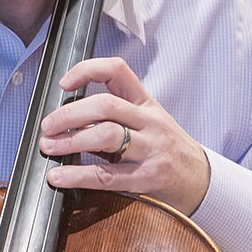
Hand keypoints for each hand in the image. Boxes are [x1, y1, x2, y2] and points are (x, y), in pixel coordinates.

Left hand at [38, 57, 210, 214]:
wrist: (202, 181)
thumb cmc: (168, 150)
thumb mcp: (149, 123)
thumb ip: (115, 116)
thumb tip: (66, 118)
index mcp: (147, 104)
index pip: (118, 71)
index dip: (87, 70)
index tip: (64, 83)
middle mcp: (150, 122)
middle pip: (105, 105)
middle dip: (69, 113)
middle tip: (48, 125)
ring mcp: (150, 149)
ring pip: (106, 135)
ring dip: (70, 141)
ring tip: (49, 147)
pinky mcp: (147, 177)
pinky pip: (106, 175)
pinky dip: (77, 175)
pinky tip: (58, 177)